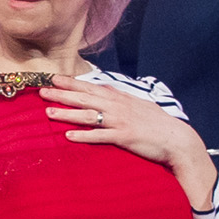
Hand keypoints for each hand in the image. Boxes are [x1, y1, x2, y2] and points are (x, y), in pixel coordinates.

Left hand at [46, 78, 216, 207]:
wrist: (177, 139)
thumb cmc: (157, 124)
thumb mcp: (138, 105)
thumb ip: (120, 98)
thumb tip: (105, 90)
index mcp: (121, 98)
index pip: (92, 88)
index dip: (72, 83)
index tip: (54, 79)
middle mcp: (119, 107)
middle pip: (85, 98)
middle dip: (62, 94)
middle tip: (42, 91)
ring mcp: (121, 121)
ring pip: (89, 116)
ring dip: (68, 114)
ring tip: (48, 113)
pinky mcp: (124, 137)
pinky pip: (100, 136)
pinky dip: (84, 136)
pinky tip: (68, 136)